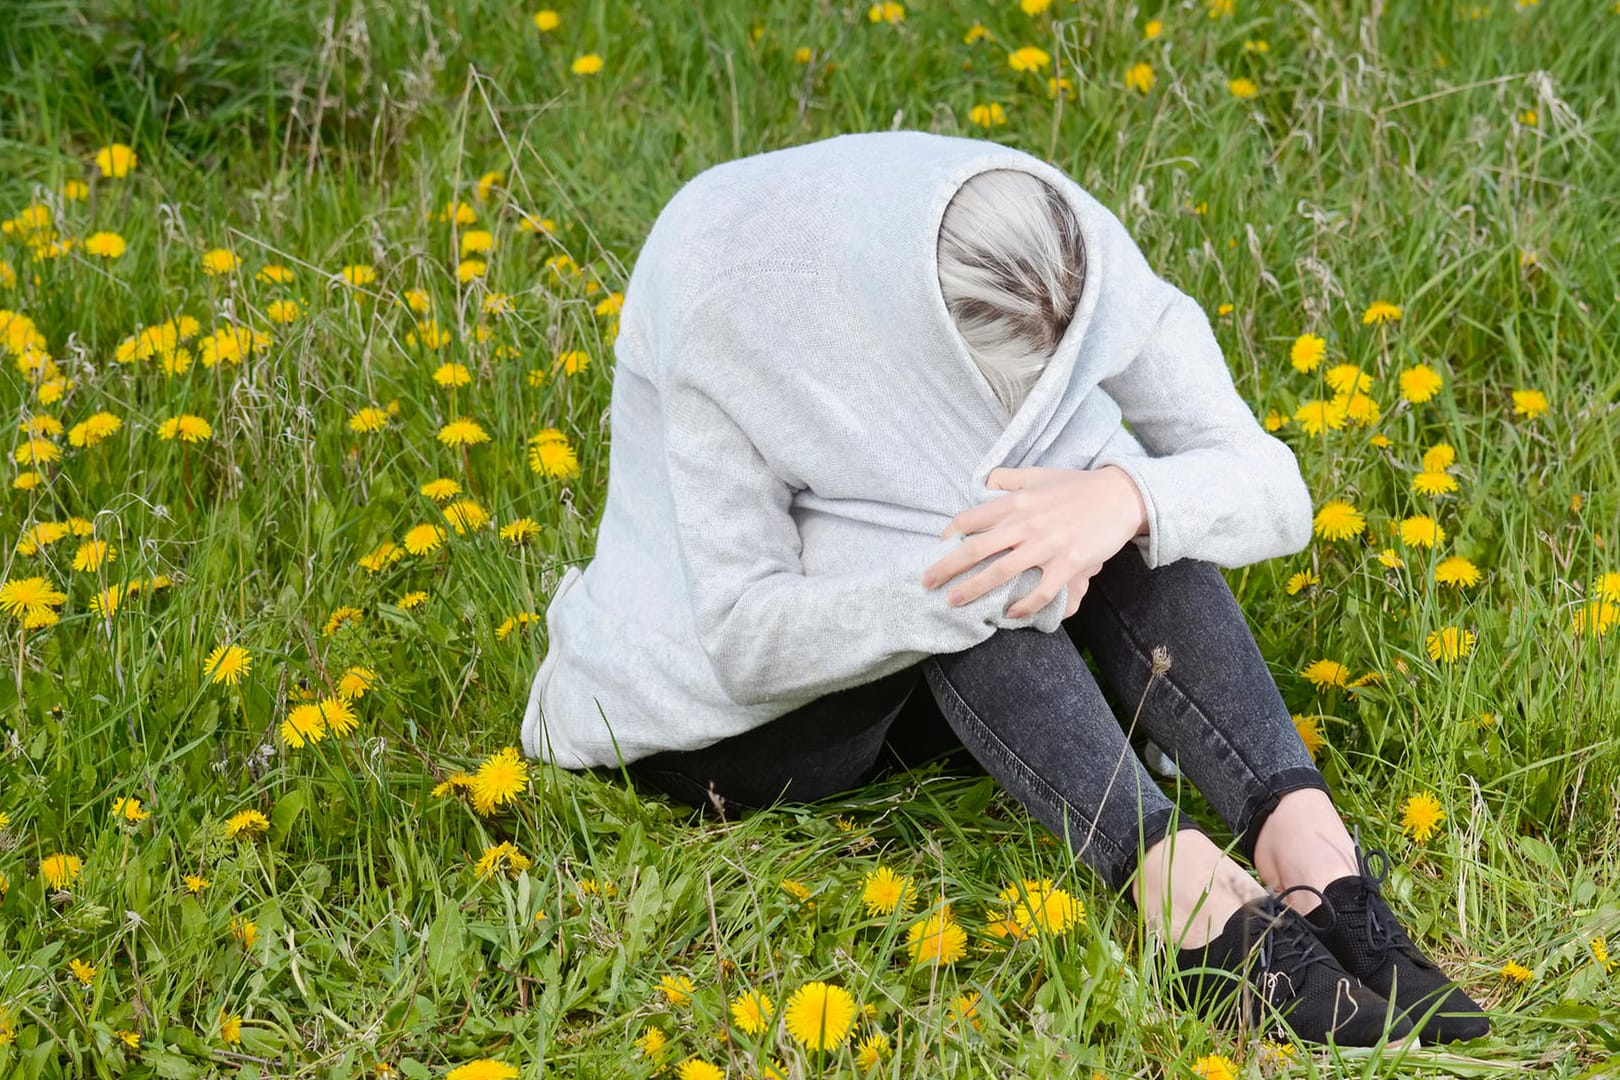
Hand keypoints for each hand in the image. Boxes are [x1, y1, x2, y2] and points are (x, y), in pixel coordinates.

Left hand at [920, 465, 1149, 619]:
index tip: (938, 547)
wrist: (1121, 496)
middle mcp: (1026, 524)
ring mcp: (1047, 546)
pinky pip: (1040, 591)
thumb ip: (1009, 479)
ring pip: (1001, 572)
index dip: (950, 534)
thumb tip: (985, 481)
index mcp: (1016, 502)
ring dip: (974, 589)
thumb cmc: (1077, 486)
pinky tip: (1009, 614)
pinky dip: (1023, 605)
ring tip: (953, 602)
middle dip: (947, 567)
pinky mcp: (1068, 564)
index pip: (971, 518)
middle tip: (927, 582)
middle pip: (976, 548)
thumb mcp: (1038, 474)